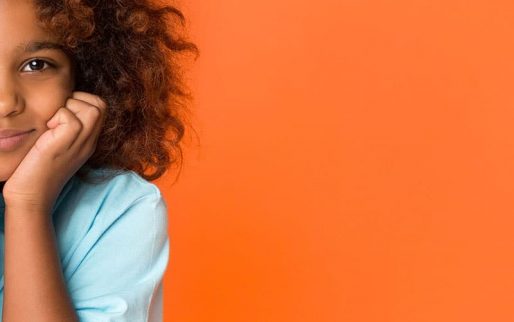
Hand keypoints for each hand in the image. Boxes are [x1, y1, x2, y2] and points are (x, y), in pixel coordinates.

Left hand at [2, 91, 106, 213]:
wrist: (31, 195)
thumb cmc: (35, 171)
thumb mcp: (56, 146)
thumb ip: (63, 129)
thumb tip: (58, 106)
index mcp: (87, 141)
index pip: (100, 108)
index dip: (82, 100)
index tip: (62, 111)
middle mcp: (88, 141)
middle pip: (101, 105)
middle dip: (79, 99)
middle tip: (58, 114)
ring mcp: (81, 143)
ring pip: (93, 108)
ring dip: (70, 106)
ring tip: (53, 122)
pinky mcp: (67, 144)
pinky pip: (71, 117)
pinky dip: (58, 116)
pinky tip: (47, 130)